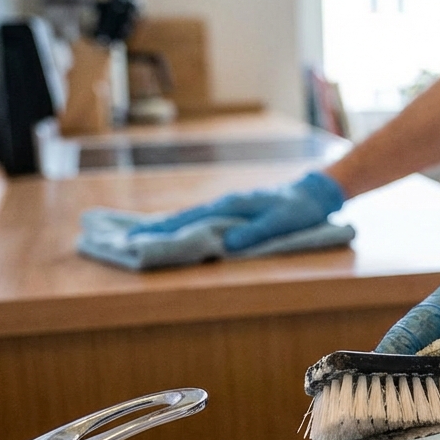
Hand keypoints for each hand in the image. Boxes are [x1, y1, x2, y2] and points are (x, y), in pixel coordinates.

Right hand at [130, 171, 344, 251]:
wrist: (312, 194)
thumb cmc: (298, 211)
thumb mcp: (280, 223)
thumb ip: (254, 234)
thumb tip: (226, 245)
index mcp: (230, 206)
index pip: (189, 219)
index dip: (164, 230)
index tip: (138, 238)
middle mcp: (224, 204)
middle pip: (183, 217)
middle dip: (155, 228)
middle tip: (127, 240)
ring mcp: (227, 206)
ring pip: (190, 217)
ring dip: (167, 227)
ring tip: (141, 237)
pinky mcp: (233, 211)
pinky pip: (202, 219)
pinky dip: (185, 225)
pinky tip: (176, 230)